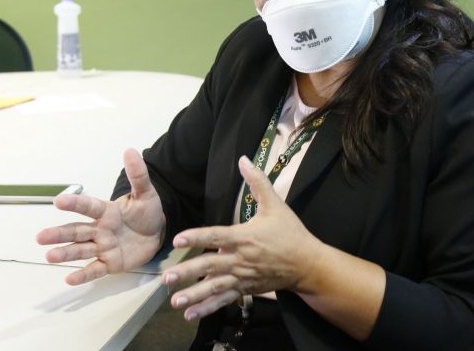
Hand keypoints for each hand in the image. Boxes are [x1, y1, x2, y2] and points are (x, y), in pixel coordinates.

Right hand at [36, 148, 165, 284]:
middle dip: (59, 234)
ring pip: (81, 250)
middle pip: (77, 231)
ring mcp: (103, 247)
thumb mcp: (146, 193)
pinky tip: (69, 279)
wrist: (156, 233)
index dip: (75, 203)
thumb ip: (138, 175)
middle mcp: (100, 229)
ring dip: (65, 253)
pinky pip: (94, 270)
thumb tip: (130, 151)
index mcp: (106, 212)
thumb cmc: (146, 212)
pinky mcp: (110, 263)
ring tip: (49, 256)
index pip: (89, 207)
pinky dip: (82, 275)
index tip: (59, 200)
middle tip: (40, 237)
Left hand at [161, 156, 323, 320]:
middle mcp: (240, 259)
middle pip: (209, 266)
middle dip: (187, 272)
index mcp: (245, 237)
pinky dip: (207, 307)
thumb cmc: (290, 232)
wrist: (308, 263)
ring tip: (174, 300)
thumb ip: (257, 182)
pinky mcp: (246, 289)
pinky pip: (224, 299)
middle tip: (166, 277)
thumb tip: (243, 159)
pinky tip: (190, 314)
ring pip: (214, 286)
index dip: (197, 237)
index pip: (216, 236)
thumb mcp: (276, 204)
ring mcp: (242, 277)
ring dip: (194, 294)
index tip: (178, 239)